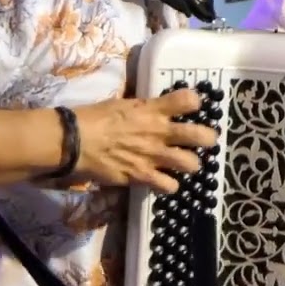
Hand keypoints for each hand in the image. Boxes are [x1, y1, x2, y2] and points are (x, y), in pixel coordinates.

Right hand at [71, 89, 218, 194]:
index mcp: (152, 108)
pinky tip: (164, 181)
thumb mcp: (122, 103)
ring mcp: (154, 156)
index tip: (192, 107)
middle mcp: (160, 131)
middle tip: (205, 140)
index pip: (189, 100)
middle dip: (208, 138)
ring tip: (184, 163)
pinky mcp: (144, 176)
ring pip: (192, 164)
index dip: (195, 102)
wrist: (76, 141)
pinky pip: (169, 186)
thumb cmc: (94, 117)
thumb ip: (142, 107)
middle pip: (201, 135)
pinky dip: (169, 185)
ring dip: (190, 164)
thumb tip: (148, 108)